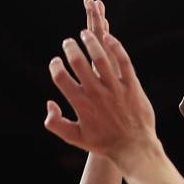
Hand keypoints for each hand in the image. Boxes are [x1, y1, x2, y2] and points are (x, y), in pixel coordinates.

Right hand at [44, 8, 158, 169]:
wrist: (135, 149)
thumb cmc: (105, 144)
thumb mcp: (76, 138)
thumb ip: (56, 124)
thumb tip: (49, 104)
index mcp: (82, 104)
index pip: (61, 77)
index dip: (55, 66)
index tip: (56, 62)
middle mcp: (97, 94)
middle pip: (78, 62)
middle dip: (70, 48)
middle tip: (68, 43)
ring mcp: (116, 89)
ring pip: (100, 57)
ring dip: (90, 42)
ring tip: (85, 34)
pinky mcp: (132, 86)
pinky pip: (124, 61)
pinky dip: (115, 47)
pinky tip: (108, 38)